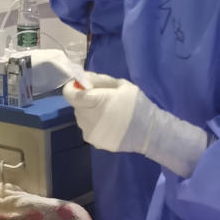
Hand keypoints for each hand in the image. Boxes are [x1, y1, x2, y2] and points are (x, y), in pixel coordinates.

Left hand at [63, 72, 209, 176]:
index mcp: (94, 100)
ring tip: (107, 113)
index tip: (81, 87)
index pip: (69, 93)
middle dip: (84, 101)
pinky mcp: (94, 142)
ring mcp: (90, 131)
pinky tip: (108, 124)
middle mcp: (87, 117)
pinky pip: (88, 129)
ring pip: (81, 118)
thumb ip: (98, 80)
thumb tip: (82, 77)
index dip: (73, 88)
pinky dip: (93, 125)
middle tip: (101, 100)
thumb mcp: (120, 85)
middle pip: (76, 105)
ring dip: (88, 113)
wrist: (149, 132)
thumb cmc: (136, 104)